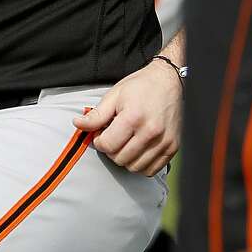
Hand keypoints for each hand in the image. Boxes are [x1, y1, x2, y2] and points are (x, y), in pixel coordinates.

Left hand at [72, 59, 183, 175]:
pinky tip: (138, 149)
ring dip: (125, 158)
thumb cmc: (141, 86)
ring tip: (126, 142)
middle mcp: (151, 131)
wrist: (168, 81)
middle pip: (120, 159)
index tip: (102, 133)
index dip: (99, 141)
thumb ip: (96, 114)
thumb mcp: (114, 95)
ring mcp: (164, 141)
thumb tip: (77, 124)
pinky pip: (151, 170)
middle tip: (114, 136)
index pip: (108, 145)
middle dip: (111, 150)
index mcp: (134, 117)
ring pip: (134, 167)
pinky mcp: (173, 147)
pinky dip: (141, 164)